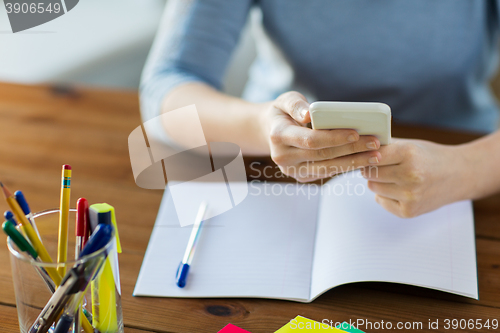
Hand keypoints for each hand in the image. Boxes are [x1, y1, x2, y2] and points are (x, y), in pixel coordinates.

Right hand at [259, 91, 381, 181]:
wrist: (270, 131)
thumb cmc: (283, 112)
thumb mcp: (285, 100)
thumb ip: (296, 105)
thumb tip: (309, 114)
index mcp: (278, 136)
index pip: (311, 140)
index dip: (334, 138)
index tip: (356, 132)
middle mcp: (283, 157)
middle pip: (323, 155)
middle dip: (352, 150)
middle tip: (375, 143)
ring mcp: (292, 170)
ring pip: (327, 168)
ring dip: (353, 162)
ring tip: (376, 155)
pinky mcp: (301, 176)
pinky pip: (327, 172)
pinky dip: (346, 166)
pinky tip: (363, 160)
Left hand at [361, 138, 466, 217]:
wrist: (459, 175)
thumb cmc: (430, 157)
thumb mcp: (410, 144)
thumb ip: (385, 146)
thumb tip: (357, 148)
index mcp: (409, 154)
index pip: (373, 156)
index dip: (367, 156)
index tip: (365, 156)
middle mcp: (410, 175)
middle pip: (370, 173)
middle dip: (371, 169)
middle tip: (378, 167)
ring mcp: (410, 195)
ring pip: (373, 188)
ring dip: (377, 182)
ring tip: (392, 177)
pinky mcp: (409, 211)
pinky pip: (380, 201)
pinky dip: (384, 195)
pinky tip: (399, 189)